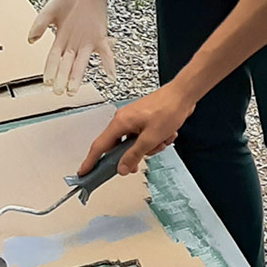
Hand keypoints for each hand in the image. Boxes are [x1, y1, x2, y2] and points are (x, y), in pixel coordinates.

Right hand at [28, 0, 115, 94]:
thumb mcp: (49, 11)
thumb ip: (39, 25)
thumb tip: (30, 40)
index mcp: (60, 40)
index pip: (53, 59)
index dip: (50, 70)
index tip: (47, 83)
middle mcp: (74, 44)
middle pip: (67, 65)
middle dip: (63, 79)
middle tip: (59, 92)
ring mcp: (87, 42)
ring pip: (82, 63)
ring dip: (78, 76)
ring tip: (73, 90)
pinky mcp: (100, 36)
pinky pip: (105, 52)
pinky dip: (108, 64)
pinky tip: (111, 76)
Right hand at [78, 83, 194, 175]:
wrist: (183, 94)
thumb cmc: (168, 109)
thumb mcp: (151, 138)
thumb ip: (134, 155)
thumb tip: (122, 168)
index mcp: (120, 122)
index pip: (99, 146)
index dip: (90, 161)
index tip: (84, 172)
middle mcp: (123, 119)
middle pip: (119, 147)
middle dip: (134, 155)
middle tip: (138, 164)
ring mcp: (133, 119)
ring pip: (134, 143)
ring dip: (149, 147)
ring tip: (162, 140)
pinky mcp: (143, 119)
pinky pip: (144, 137)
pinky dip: (155, 140)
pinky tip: (166, 135)